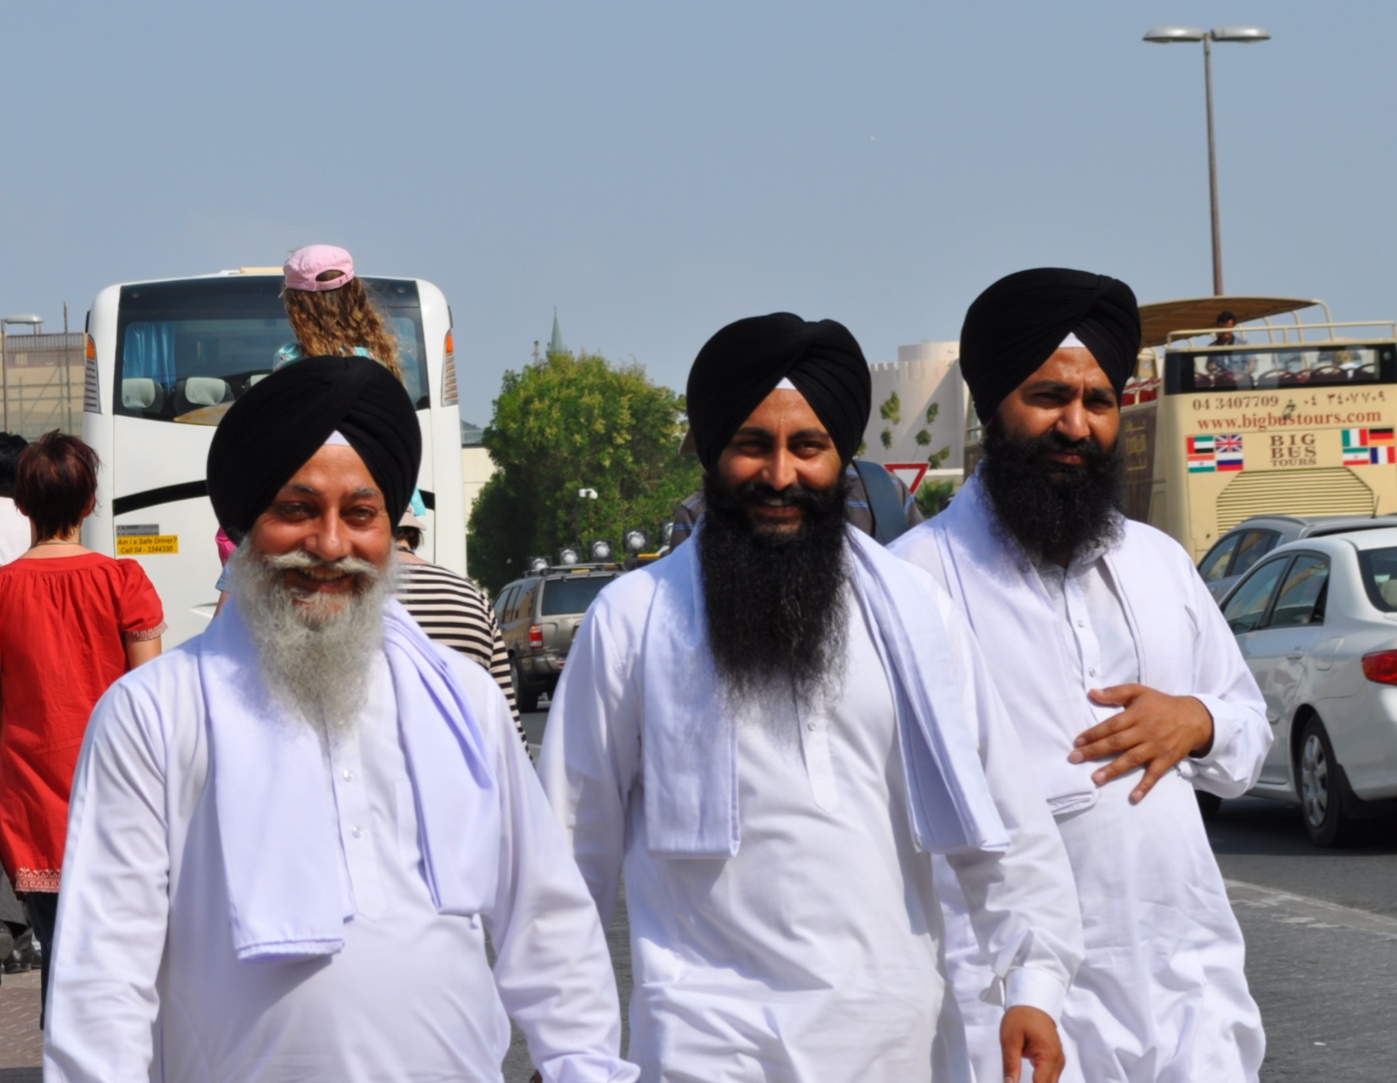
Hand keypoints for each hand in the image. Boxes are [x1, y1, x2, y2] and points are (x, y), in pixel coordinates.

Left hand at [1000, 1005, 1063, 1082]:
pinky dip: (1041, 1081)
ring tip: (1018, 1077)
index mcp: (1048, 1056)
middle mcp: (1058, 1061)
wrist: (1032, 1001)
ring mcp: (1058, 1060)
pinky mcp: (1055, 1059)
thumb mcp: (1010, 1039)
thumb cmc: (1021, 1017)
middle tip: (1013, 1081)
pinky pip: (1050, 1077)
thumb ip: (1011, 1065)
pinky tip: (1031, 1079)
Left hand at [1071, 685, 1213, 802]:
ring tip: (1095, 778)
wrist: (1194, 718)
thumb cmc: (1162, 704)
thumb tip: (1092, 693)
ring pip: (1132, 759)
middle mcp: (1145, 731)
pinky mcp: (1166, 760)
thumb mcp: (1139, 691)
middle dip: (1095, 751)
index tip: (1077, 742)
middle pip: (1117, 743)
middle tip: (1075, 759)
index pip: (1111, 725)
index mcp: (1137, 715)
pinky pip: (1154, 774)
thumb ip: (1115, 692)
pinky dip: (1144, 786)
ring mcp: (1156, 747)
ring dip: (1113, 770)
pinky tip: (1133, 797)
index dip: (1093, 734)